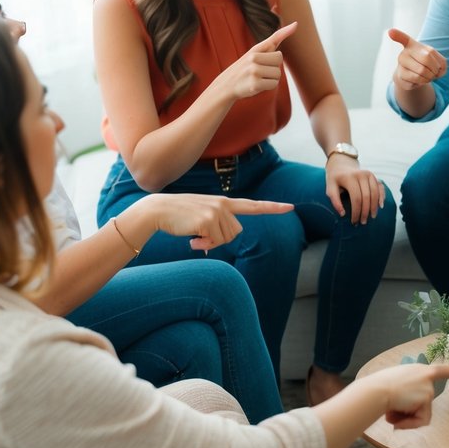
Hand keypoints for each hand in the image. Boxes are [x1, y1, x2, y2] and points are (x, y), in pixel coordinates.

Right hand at [130, 193, 292, 252]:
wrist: (158, 210)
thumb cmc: (178, 216)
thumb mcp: (201, 217)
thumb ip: (215, 226)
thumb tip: (212, 245)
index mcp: (223, 202)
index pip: (252, 206)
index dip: (272, 208)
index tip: (290, 208)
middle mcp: (223, 205)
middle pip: (236, 233)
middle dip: (220, 239)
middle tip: (201, 234)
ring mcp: (217, 211)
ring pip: (226, 239)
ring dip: (210, 242)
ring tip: (194, 233)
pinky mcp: (208, 220)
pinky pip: (214, 242)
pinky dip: (202, 244)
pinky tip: (190, 237)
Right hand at [212, 21, 297, 101]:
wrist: (226, 85)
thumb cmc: (245, 68)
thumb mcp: (254, 54)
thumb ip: (271, 44)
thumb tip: (290, 28)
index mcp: (254, 50)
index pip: (273, 38)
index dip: (285, 31)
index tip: (296, 24)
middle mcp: (253, 58)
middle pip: (279, 59)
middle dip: (274, 66)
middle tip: (261, 70)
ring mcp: (254, 71)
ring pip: (278, 73)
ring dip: (271, 78)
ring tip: (259, 78)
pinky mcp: (255, 84)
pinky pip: (274, 84)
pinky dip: (268, 86)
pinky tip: (257, 85)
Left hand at [325, 154, 385, 223]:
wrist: (341, 163)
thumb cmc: (335, 178)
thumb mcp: (330, 187)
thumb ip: (334, 200)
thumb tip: (343, 214)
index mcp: (350, 178)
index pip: (356, 199)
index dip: (356, 212)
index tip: (354, 221)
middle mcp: (361, 174)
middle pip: (367, 197)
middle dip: (365, 212)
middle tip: (363, 222)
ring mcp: (369, 174)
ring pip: (375, 194)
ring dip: (374, 207)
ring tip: (371, 217)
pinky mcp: (373, 176)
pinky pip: (380, 188)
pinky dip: (381, 197)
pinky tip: (380, 206)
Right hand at [370, 361, 448, 428]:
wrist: (376, 391)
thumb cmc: (378, 388)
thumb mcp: (393, 384)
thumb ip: (405, 394)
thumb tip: (401, 416)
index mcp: (417, 371)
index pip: (440, 370)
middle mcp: (426, 376)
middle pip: (422, 404)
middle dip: (405, 412)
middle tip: (389, 410)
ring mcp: (428, 388)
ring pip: (420, 414)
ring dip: (404, 418)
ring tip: (390, 411)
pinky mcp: (427, 398)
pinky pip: (421, 421)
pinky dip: (408, 424)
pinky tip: (395, 419)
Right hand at [389, 28, 446, 90]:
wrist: (412, 76)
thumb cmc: (426, 64)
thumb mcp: (437, 59)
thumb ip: (442, 63)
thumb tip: (438, 71)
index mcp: (412, 45)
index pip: (403, 38)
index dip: (397, 34)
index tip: (390, 31)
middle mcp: (404, 53)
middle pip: (426, 58)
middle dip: (435, 68)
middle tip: (435, 71)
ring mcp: (401, 65)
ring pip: (422, 71)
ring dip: (431, 76)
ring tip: (429, 76)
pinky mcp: (400, 77)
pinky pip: (418, 80)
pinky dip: (425, 82)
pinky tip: (422, 80)